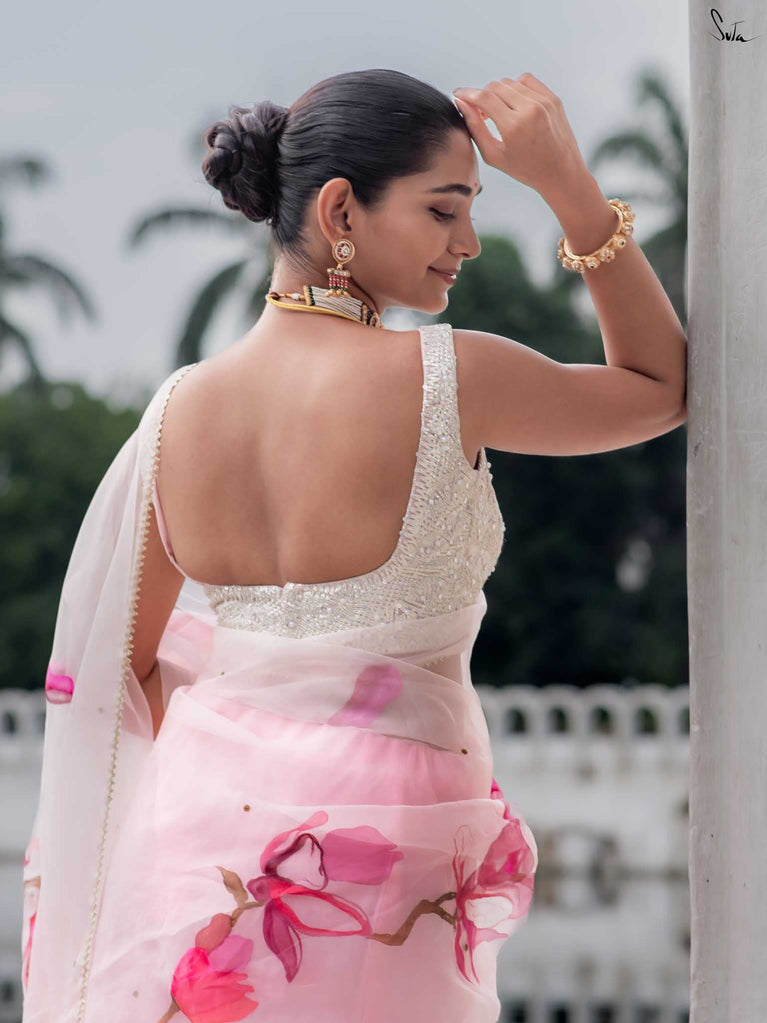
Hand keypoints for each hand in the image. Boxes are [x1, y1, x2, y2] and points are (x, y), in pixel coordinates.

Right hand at [453, 73, 589, 200]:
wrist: (561, 173)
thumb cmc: (527, 170)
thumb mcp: (494, 155)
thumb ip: (475, 128)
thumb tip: (463, 104)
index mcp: (514, 126)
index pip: (484, 97)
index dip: (467, 94)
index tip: (459, 94)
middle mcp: (531, 109)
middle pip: (495, 87)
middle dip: (482, 96)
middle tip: (480, 113)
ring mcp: (544, 102)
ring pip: (510, 82)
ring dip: (498, 93)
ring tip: (498, 112)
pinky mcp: (553, 98)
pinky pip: (527, 81)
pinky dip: (516, 88)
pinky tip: (514, 105)